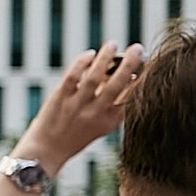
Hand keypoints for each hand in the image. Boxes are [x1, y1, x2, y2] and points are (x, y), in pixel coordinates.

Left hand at [16, 43, 143, 169]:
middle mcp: (95, 112)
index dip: (142, 77)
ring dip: (106, 58)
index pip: (131, 95)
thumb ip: (113, 105)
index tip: (149, 63)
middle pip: (117, 84)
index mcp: (110, 120)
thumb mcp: (101, 125)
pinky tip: (90, 54)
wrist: (46, 151)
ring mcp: (76, 105)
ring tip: (113, 44)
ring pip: (94, 76)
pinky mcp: (59, 98)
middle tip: (138, 48)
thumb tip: (123, 76)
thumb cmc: (75, 136)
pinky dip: (82, 62)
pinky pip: (73, 76)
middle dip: (130, 64)